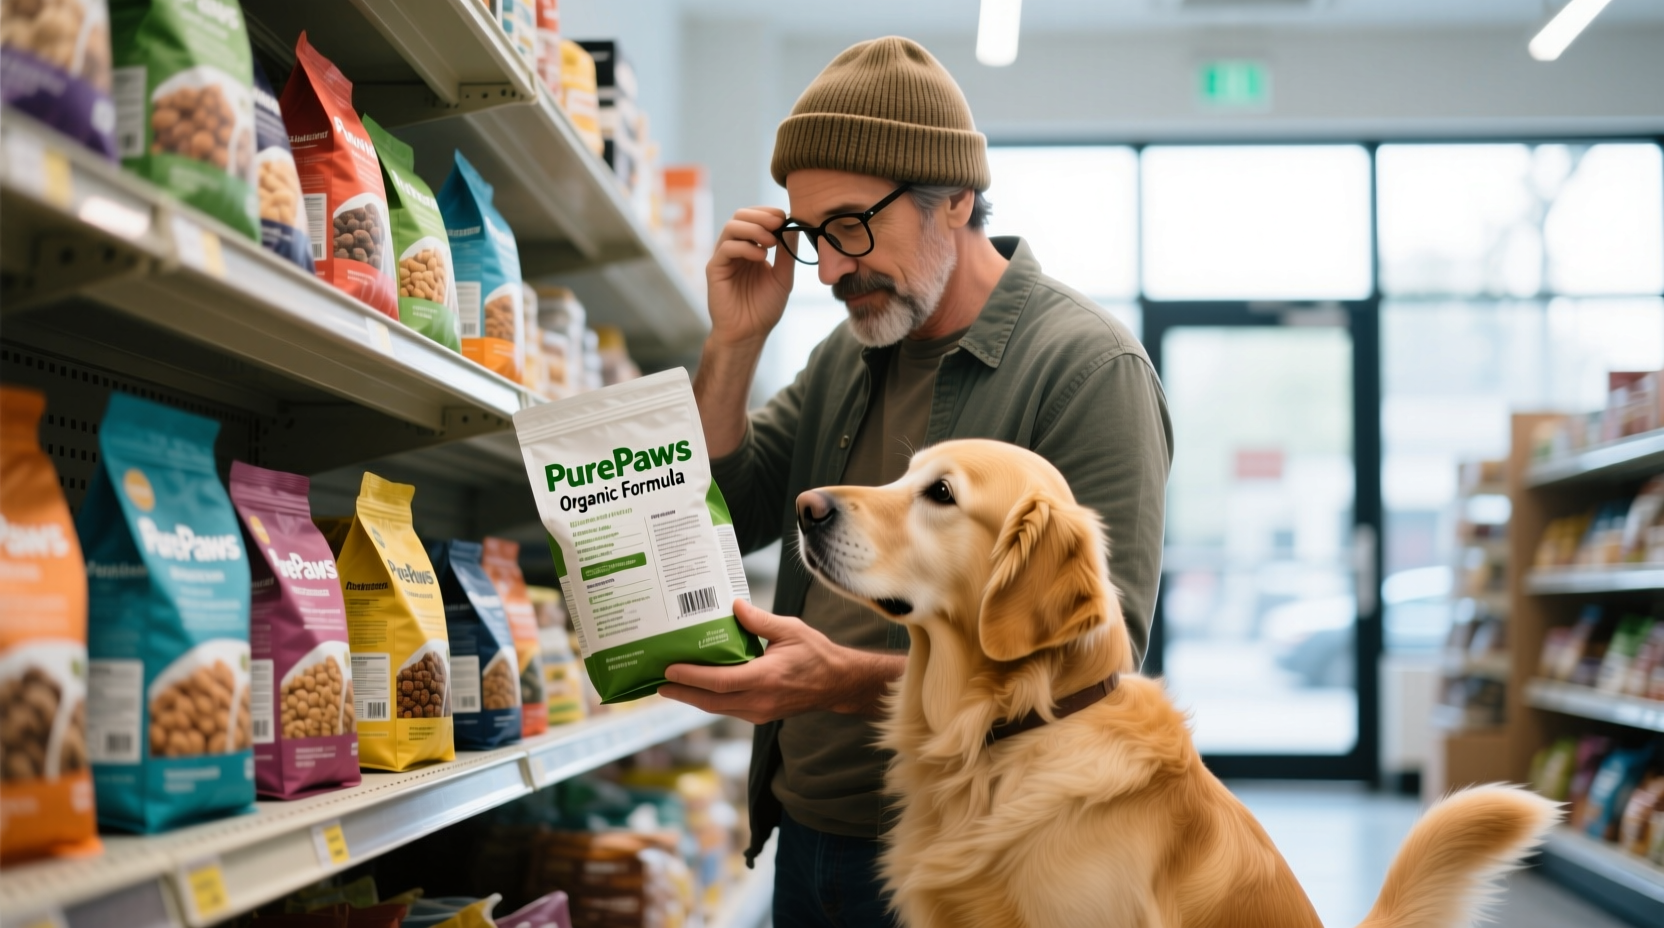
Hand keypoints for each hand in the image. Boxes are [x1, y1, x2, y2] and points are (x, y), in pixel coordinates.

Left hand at [658, 600, 902, 723]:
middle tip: (657, 683)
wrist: (837, 683)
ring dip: (693, 698)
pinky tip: (699, 689)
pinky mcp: (760, 715)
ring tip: (670, 686)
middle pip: (710, 701)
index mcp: (765, 678)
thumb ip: (759, 620)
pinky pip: (728, 709)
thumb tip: (733, 606)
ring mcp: (759, 712)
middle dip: (682, 693)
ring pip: (717, 708)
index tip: (669, 669)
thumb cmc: (816, 654)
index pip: (719, 681)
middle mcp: (758, 700)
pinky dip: (710, 700)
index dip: (691, 677)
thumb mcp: (789, 630)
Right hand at [706, 206, 795, 347]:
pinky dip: (745, 247)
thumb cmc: (764, 309)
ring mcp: (724, 258)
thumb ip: (787, 253)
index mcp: (751, 248)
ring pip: (731, 227)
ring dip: (753, 228)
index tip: (785, 217)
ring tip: (771, 241)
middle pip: (740, 216)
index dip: (768, 213)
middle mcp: (735, 249)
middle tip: (778, 223)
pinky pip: (726, 248)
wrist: (749, 334)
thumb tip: (794, 226)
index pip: (755, 218)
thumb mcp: (783, 277)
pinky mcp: (715, 269)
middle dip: (760, 215)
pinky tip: (761, 257)